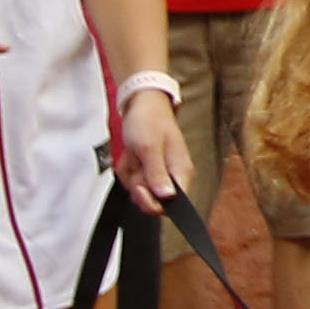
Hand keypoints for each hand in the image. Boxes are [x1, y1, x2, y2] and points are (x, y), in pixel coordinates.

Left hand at [114, 77, 191, 212]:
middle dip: (138, 185)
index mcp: (181, 172)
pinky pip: (135, 181)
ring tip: (134, 155)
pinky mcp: (151, 170)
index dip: (152, 202)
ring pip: (141, 191)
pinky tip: (131, 156)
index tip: (139, 188)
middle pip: (154, 200)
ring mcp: (161, 173)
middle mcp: (174, 176)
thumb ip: (157, 173)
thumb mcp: (149, 147)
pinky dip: (128, 170)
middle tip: (137, 164)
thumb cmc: (149, 120)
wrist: (143, 103)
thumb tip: (166, 197)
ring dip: (131, 175)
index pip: (172, 205)